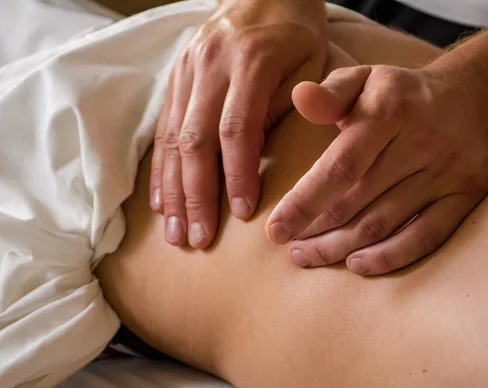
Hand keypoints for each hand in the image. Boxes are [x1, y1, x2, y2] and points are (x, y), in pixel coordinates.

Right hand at [150, 0, 326, 247]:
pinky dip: (162, 169)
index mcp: (250, 61)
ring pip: (174, 139)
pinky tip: (160, 201)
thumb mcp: (310, 62)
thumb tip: (256, 156)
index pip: (237, 128)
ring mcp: (187, 71)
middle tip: (198, 239)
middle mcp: (210, 66)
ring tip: (175, 232)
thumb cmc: (297, 32)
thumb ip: (287, 107)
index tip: (242, 213)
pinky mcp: (176, 78)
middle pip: (197, 140)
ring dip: (173, 190)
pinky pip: (163, 128)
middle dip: (196, 195)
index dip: (237, 174)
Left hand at [266, 64, 487, 274]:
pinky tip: (357, 265)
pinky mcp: (466, 194)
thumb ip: (330, 93)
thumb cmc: (400, 94)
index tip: (275, 230)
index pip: (340, 166)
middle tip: (289, 247)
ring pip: (385, 223)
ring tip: (309, 256)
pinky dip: (390, 256)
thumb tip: (299, 97)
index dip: (305, 202)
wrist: (474, 98)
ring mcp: (447, 171)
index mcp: (389, 110)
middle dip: (317, 231)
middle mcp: (421, 142)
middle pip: (358, 201)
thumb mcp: (364, 78)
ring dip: (342, 247)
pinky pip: (426, 236)